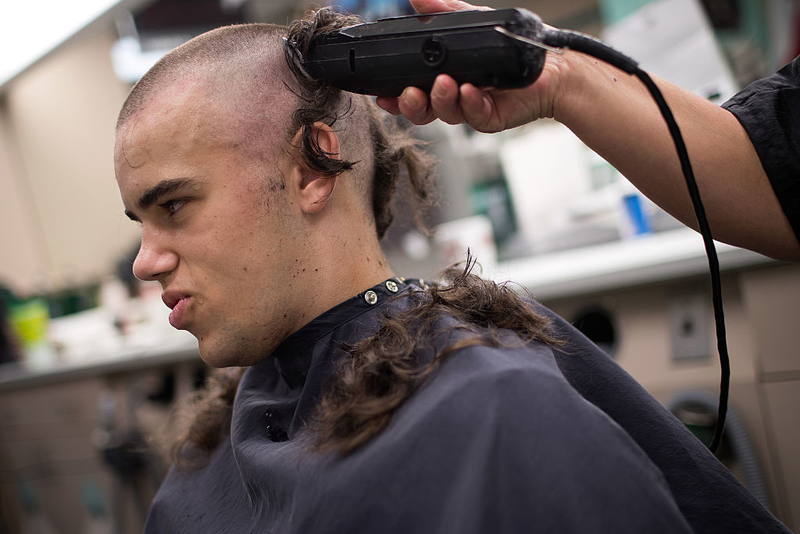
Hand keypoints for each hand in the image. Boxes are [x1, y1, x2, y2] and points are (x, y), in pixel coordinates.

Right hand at [375, 0, 566, 132]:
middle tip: (411, 93)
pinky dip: (470, 103)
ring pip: (446, 113)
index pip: (413, 93)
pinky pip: (475, 115)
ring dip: (441, 100)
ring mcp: (471, 109)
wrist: (549, 63)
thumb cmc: (508, 44)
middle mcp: (454, 97)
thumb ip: (441, 12)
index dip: (396, 98)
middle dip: (412, 105)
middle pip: (423, 110)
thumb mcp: (469, 22)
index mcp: (442, 79)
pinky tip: (470, 91)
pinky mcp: (491, 117)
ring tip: (445, 84)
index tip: (383, 96)